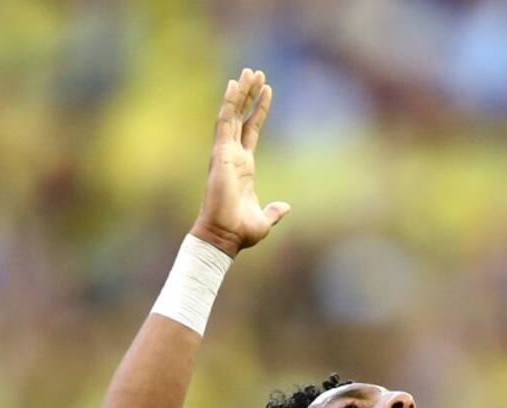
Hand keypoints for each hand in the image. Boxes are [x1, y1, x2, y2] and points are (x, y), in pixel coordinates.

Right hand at [190, 68, 289, 256]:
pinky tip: (235, 84)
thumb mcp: (264, 220)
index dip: (258, 111)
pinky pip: (225, 122)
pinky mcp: (221, 153)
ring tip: (249, 72)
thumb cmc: (240, 232)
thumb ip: (274, 211)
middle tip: (256, 72)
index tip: (266, 91)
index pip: (251, 131)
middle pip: (240, 117)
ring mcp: (225, 153)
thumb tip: (285, 207)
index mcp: (243, 167)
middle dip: (248, 94)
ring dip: (241, 93)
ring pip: (232, 114)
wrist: (225, 237)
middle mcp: (233, 156)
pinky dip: (230, 102)